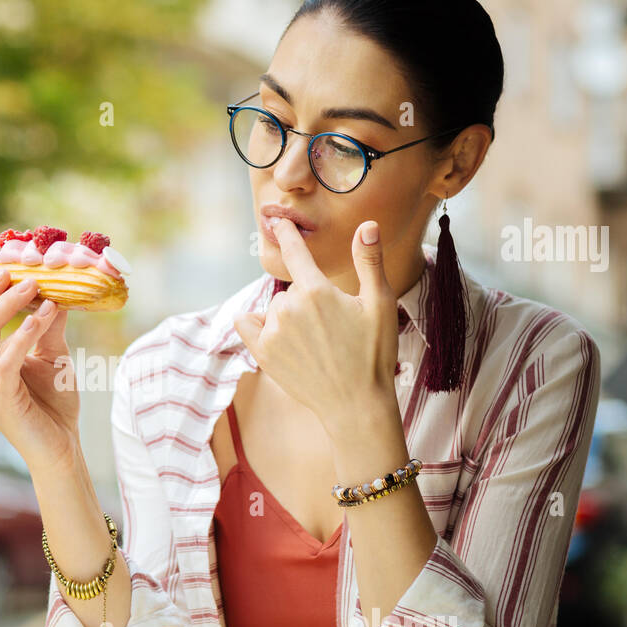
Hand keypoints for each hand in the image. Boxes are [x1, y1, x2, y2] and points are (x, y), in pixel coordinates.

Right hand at [0, 269, 80, 469]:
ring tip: (38, 288)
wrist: (61, 447)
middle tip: (23, 272)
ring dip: (12, 306)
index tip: (14, 266)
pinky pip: (6, 358)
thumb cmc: (54, 405)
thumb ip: (49, 326)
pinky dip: (23, 334)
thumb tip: (57, 291)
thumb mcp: (53, 355)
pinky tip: (41, 317)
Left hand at [233, 218, 398, 436]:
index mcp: (317, 291)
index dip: (287, 233)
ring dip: (288, 317)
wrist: (356, 405)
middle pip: (292, 290)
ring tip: (315, 343)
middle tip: (333, 328)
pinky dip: (255, 323)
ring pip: (275, 309)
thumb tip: (367, 225)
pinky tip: (273, 332)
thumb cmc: (374, 355)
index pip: (295, 252)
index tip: (278, 221)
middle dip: (308, 300)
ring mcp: (272, 332)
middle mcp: (289, 308)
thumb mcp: (380, 304)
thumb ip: (369, 262)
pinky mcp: (262, 353)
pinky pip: (246, 324)